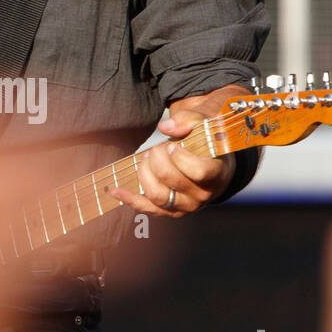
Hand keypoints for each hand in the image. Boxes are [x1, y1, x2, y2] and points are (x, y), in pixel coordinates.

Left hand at [112, 92, 237, 218]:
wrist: (213, 163)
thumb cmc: (208, 141)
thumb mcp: (206, 124)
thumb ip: (189, 120)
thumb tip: (166, 127)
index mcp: (216, 174)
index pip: (198, 171)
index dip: (181, 157)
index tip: (173, 146)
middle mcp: (203, 195)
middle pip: (171, 180)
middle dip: (157, 159)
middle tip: (156, 148)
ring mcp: (186, 206)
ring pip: (158, 196)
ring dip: (144, 174)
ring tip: (145, 159)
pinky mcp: (171, 211)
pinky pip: (148, 208)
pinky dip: (130, 199)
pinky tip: (115, 190)